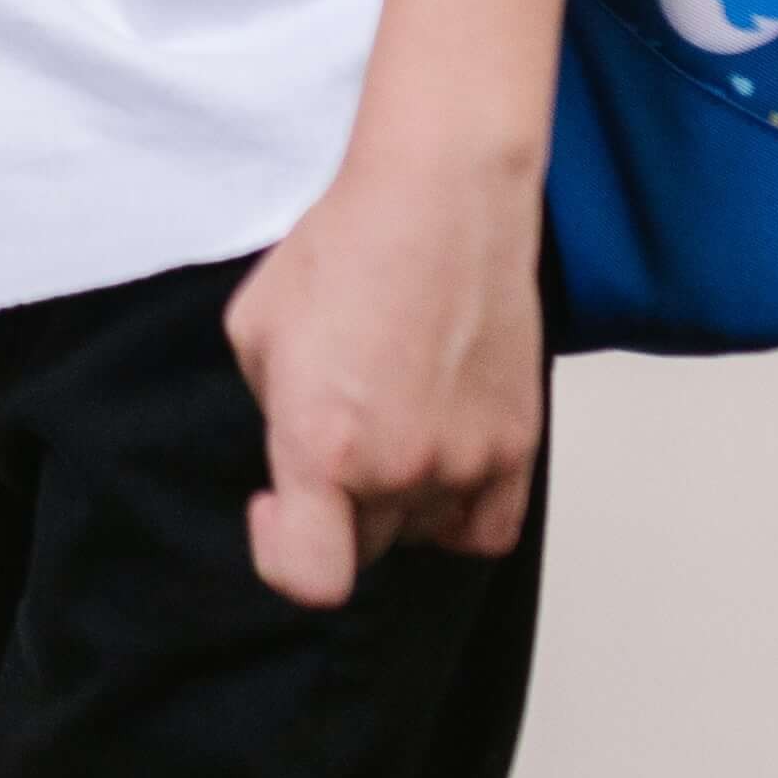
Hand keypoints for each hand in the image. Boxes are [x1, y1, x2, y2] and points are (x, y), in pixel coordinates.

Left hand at [221, 137, 545, 607]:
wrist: (440, 200)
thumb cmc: (344, 249)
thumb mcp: (257, 332)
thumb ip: (274, 414)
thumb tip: (301, 454)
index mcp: (321, 446)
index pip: (309, 576)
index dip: (279, 552)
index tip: (273, 506)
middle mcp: (399, 468)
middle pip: (362, 548)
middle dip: (336, 511)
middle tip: (336, 439)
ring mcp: (467, 461)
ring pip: (424, 535)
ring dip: (400, 506)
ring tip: (392, 431)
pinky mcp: (520, 445)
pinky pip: (490, 527)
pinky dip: (462, 513)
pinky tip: (442, 467)